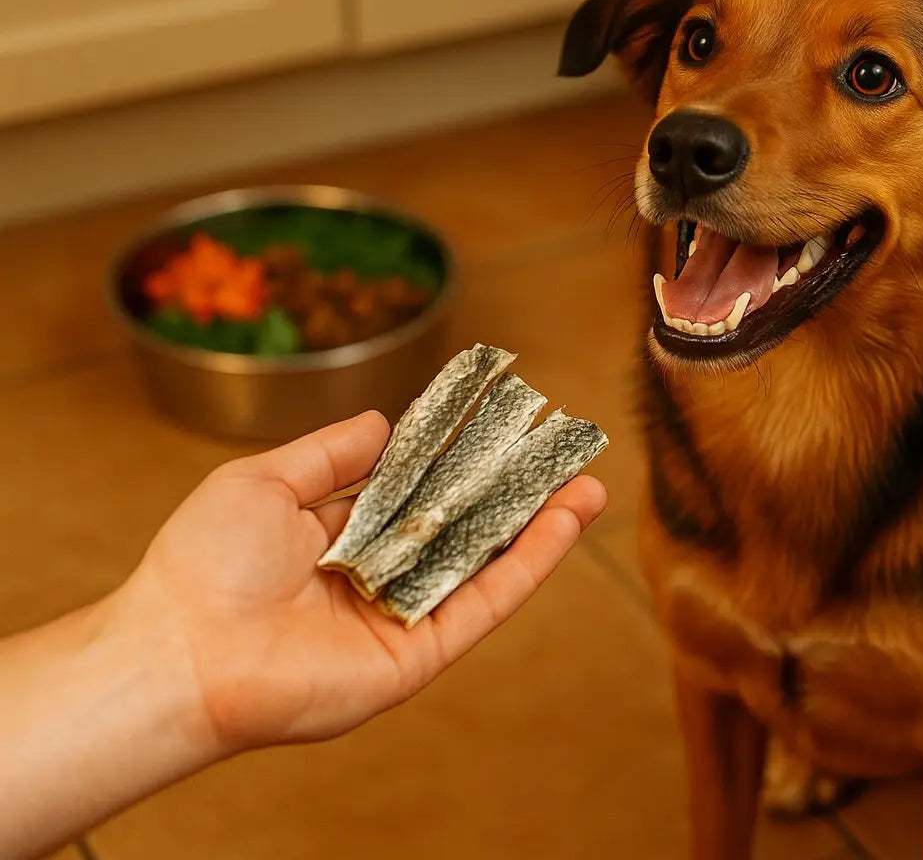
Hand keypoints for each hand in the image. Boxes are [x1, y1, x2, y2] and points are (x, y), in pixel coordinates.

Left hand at [114, 411, 606, 755]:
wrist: (182, 651)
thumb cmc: (203, 565)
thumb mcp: (264, 480)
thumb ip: (331, 453)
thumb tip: (388, 422)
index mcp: (338, 537)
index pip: (417, 489)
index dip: (462, 455)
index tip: (505, 419)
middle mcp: (377, 577)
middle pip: (464, 526)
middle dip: (517, 489)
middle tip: (564, 450)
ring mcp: (402, 616)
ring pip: (486, 564)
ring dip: (541, 525)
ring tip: (589, 482)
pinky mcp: (420, 654)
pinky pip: (484, 603)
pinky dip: (529, 564)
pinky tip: (563, 521)